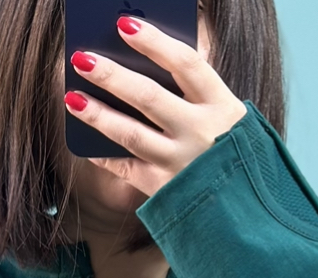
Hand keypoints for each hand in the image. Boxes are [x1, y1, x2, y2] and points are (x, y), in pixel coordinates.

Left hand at [65, 17, 247, 197]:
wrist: (246, 211)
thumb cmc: (230, 151)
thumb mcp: (228, 117)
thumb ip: (195, 94)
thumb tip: (141, 68)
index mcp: (222, 106)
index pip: (185, 64)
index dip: (154, 43)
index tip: (125, 25)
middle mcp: (200, 133)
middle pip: (149, 97)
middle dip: (112, 75)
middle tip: (82, 59)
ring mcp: (180, 164)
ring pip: (131, 134)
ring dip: (98, 115)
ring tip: (72, 98)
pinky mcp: (164, 190)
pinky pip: (126, 169)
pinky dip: (103, 156)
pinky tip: (84, 143)